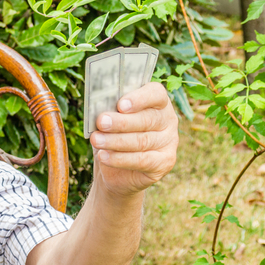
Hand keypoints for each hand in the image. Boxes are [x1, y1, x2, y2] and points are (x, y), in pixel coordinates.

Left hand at [89, 82, 178, 196]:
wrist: (118, 170)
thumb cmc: (114, 136)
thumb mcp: (111, 121)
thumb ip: (110, 112)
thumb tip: (100, 111)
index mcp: (158, 102)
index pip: (156, 94)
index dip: (139, 98)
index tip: (120, 105)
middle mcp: (167, 120)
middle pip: (147, 119)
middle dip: (121, 122)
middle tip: (101, 122)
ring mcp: (169, 141)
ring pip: (142, 141)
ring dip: (115, 141)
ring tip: (96, 140)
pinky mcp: (165, 162)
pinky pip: (142, 160)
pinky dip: (119, 159)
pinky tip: (103, 156)